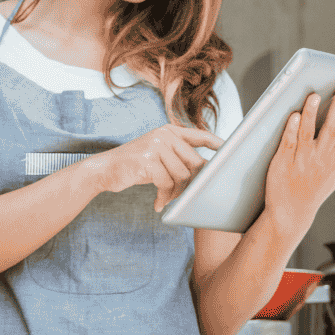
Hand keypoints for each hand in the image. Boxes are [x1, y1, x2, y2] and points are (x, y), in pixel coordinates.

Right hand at [96, 123, 223, 211]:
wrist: (105, 169)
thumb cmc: (136, 165)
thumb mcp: (159, 155)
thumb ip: (179, 157)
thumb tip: (206, 171)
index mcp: (170, 130)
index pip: (200, 135)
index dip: (217, 143)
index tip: (230, 152)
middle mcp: (164, 134)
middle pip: (195, 162)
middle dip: (192, 183)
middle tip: (184, 196)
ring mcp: (155, 145)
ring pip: (182, 175)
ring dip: (177, 193)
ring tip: (167, 199)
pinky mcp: (147, 159)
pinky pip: (166, 183)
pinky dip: (164, 197)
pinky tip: (158, 204)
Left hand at [262, 82, 334, 225]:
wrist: (291, 214)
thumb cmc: (312, 189)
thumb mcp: (333, 174)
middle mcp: (321, 160)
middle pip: (332, 128)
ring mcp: (302, 162)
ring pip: (308, 132)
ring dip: (312, 113)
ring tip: (315, 95)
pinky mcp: (283, 164)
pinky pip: (288, 143)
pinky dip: (292, 128)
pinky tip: (294, 115)